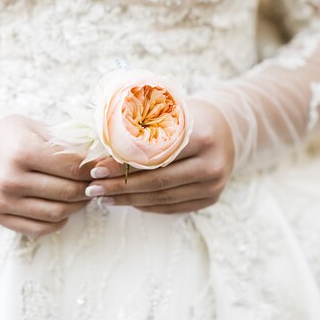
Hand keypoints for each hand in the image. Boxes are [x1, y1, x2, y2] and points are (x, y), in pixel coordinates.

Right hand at [0, 114, 119, 235]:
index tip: (104, 167)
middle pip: (68, 192)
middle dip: (90, 188)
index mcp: (22, 151)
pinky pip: (40, 228)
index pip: (72, 168)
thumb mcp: (39, 129)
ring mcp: (2, 200)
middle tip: (98, 182)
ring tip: (83, 194)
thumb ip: (68, 144)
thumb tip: (103, 157)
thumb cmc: (13, 135)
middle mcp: (10, 178)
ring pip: (57, 213)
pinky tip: (64, 207)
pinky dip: (59, 220)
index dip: (94, 169)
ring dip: (78, 206)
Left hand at [84, 99, 234, 213]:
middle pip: (157, 182)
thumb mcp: (171, 112)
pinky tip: (126, 201)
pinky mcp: (211, 199)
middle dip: (120, 187)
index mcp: (202, 136)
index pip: (155, 156)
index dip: (122, 165)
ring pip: (162, 198)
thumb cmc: (189, 116)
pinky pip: (172, 207)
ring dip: (129, 200)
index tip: (96, 170)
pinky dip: (146, 206)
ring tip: (103, 197)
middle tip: (92, 188)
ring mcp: (213, 185)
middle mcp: (211, 164)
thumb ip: (143, 129)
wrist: (227, 127)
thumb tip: (99, 147)